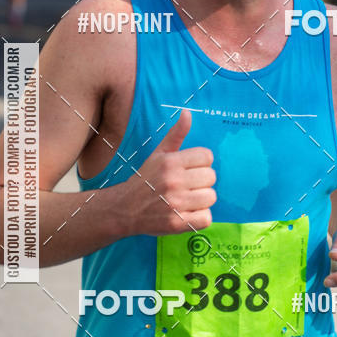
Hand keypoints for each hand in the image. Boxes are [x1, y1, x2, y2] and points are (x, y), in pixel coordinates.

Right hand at [121, 109, 216, 235]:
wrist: (125, 209)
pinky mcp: (176, 223)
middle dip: (202, 182)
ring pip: (211, 197)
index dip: (201, 164)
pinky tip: (188, 214)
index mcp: (170, 162)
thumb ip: (176, 134)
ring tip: (187, 201)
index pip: (207, 156)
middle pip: (211, 177)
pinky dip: (200, 218)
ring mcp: (175, 203)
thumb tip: (188, 113)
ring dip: (202, 201)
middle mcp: (173, 181)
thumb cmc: (146, 180)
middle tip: (187, 187)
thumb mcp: (158, 154)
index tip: (189, 170)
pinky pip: (206, 218)